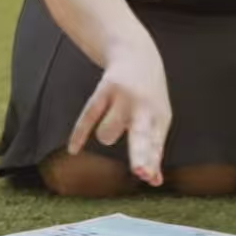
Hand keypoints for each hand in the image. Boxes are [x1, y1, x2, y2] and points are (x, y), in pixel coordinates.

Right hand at [68, 39, 170, 186]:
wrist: (137, 54)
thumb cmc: (148, 96)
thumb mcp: (158, 120)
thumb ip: (154, 151)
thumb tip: (154, 181)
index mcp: (161, 118)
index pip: (155, 146)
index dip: (152, 162)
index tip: (150, 179)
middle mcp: (146, 108)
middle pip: (141, 137)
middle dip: (140, 154)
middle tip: (141, 172)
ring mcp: (125, 97)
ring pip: (106, 135)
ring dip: (106, 134)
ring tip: (115, 118)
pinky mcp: (106, 88)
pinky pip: (88, 117)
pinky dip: (79, 134)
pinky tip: (74, 150)